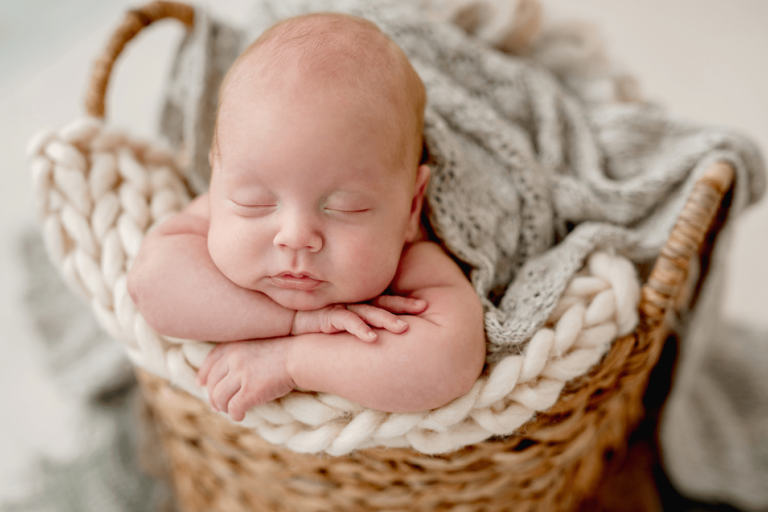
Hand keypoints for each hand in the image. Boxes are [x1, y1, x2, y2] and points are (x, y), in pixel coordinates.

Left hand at [196, 338, 294, 420]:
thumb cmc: (287, 349)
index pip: (210, 361)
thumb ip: (243, 354)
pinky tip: (242, 415)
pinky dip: (235, 414)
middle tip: (217, 405)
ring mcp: (240, 375)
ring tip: (231, 410)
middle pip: (212, 382)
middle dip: (212, 396)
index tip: (201, 383)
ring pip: (219, 398)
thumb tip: (231, 374)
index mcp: (234, 346)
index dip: (204, 374)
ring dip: (223, 407)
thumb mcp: (259, 344)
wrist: (301, 356)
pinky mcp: (250, 391)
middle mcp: (233, 359)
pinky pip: (233, 408)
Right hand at [291, 296, 426, 341]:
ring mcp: (338, 308)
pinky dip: (359, 329)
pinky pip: (346, 321)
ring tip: (404, 329)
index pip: (383, 300)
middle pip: (381, 302)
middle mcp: (349, 303)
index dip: (403, 301)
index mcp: (354, 303)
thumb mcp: (333, 320)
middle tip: (423, 306)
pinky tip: (372, 339)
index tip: (423, 304)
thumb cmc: (306, 319)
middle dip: (403, 305)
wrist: (277, 314)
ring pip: (367, 312)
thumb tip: (375, 339)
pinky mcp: (325, 315)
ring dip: (386, 319)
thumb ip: (351, 323)